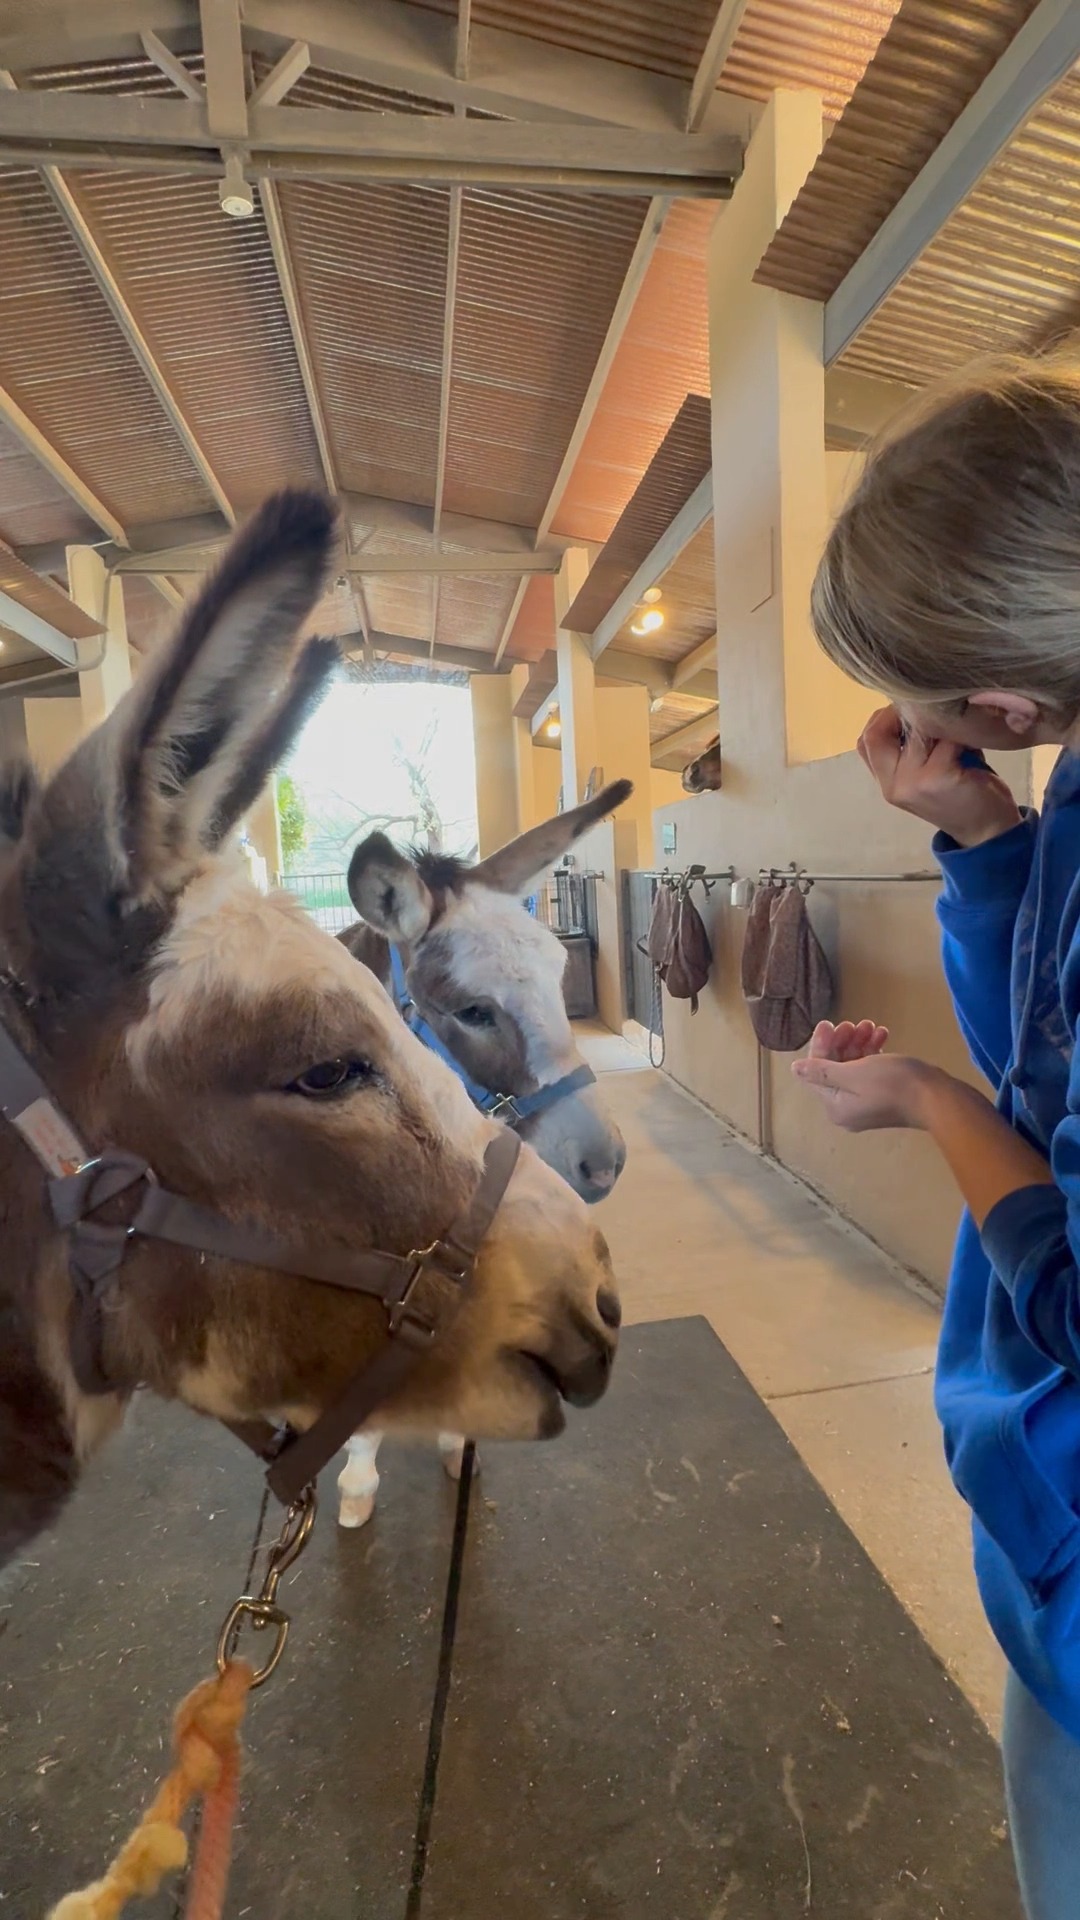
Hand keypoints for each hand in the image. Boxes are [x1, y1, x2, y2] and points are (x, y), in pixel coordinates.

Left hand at [793, 1020, 938, 1131]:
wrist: (936, 1098)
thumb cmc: (892, 1084)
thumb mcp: (852, 1074)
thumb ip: (822, 1071)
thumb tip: (795, 1069)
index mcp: (835, 1106)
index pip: (816, 1071)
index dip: (820, 1045)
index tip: (829, 1023)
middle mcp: (847, 1108)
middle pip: (835, 1067)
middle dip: (843, 1042)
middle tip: (854, 1023)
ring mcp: (866, 1102)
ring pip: (854, 1066)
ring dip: (859, 1043)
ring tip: (872, 1025)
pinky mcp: (884, 1095)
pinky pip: (870, 1071)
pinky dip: (873, 1052)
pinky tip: (883, 1035)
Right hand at [858, 708, 1021, 847]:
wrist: (988, 831)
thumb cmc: (960, 795)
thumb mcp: (927, 771)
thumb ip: (912, 746)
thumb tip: (914, 703)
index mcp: (887, 783)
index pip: (866, 742)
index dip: (883, 719)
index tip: (909, 712)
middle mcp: (892, 785)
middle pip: (876, 735)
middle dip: (900, 714)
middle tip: (928, 712)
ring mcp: (912, 782)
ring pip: (915, 730)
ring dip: (938, 723)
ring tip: (955, 731)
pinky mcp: (938, 776)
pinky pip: (945, 738)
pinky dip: (960, 736)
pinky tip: (970, 745)